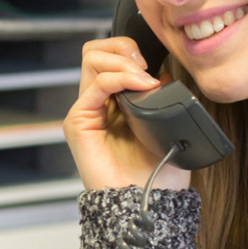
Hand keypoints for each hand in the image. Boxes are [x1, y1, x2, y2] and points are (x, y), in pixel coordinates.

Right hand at [64, 36, 192, 192]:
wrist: (148, 202)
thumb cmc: (159, 172)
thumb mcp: (168, 126)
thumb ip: (162, 98)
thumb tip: (163, 72)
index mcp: (118, 102)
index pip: (113, 57)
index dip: (132, 51)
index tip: (156, 64)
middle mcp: (99, 103)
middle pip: (97, 50)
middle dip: (123, 47)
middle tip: (145, 64)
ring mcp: (87, 110)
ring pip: (93, 58)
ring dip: (122, 59)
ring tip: (144, 77)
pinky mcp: (78, 122)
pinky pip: (96, 84)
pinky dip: (119, 77)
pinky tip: (140, 85)